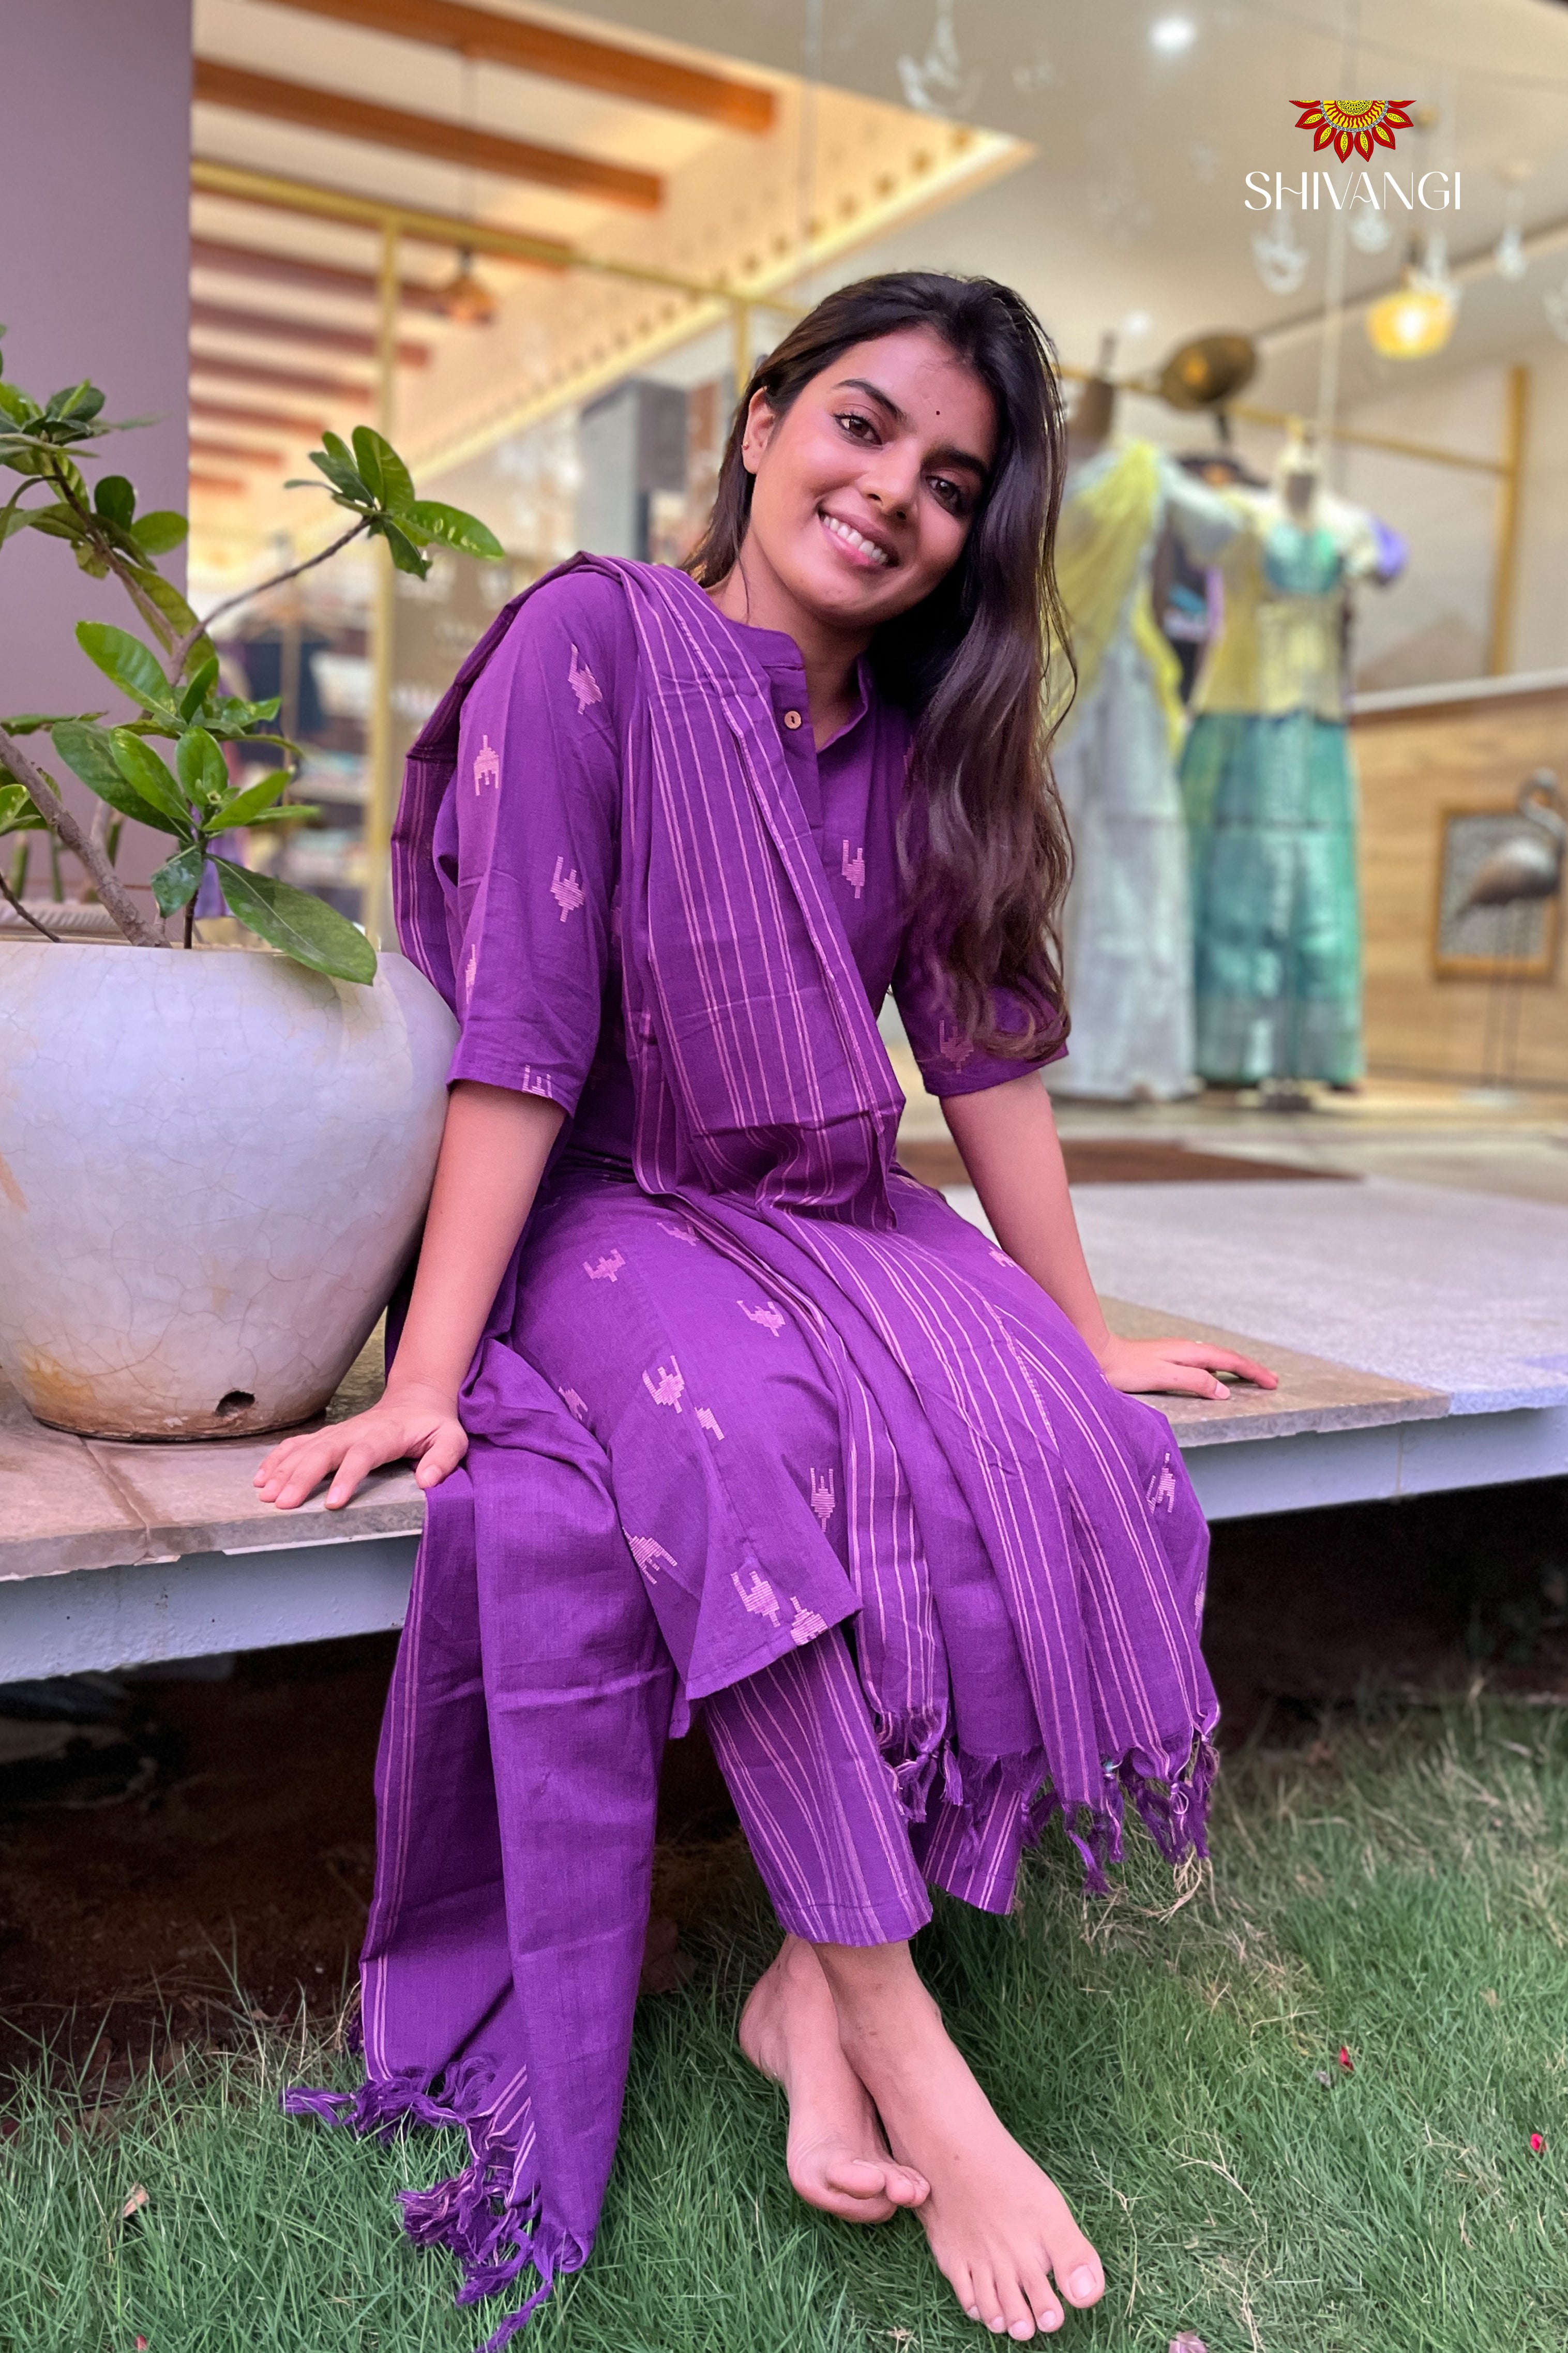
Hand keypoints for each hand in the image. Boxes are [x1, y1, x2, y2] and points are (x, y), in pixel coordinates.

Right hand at [253, 1381, 468, 1510]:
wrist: (417, 1399)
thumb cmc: (434, 1425)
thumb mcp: (452, 1439)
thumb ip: (444, 1459)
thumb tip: (428, 1481)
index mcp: (385, 1435)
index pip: (362, 1455)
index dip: (346, 1478)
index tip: (331, 1503)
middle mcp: (356, 1431)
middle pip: (324, 1452)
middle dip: (300, 1477)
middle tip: (282, 1502)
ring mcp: (339, 1432)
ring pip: (306, 1449)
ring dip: (283, 1470)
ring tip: (265, 1493)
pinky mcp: (329, 1435)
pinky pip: (299, 1444)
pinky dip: (279, 1458)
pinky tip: (262, 1476)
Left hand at [1093, 1335, 1276, 1401]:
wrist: (1097, 1355)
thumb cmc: (1126, 1368)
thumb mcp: (1163, 1376)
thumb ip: (1195, 1381)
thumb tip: (1224, 1390)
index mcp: (1189, 1353)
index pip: (1230, 1361)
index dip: (1252, 1372)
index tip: (1272, 1383)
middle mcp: (1186, 1350)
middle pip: (1227, 1357)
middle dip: (1250, 1369)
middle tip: (1271, 1381)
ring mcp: (1177, 1353)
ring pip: (1215, 1358)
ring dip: (1236, 1368)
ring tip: (1252, 1377)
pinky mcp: (1167, 1359)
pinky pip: (1203, 1362)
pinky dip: (1219, 1368)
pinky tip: (1216, 1375)